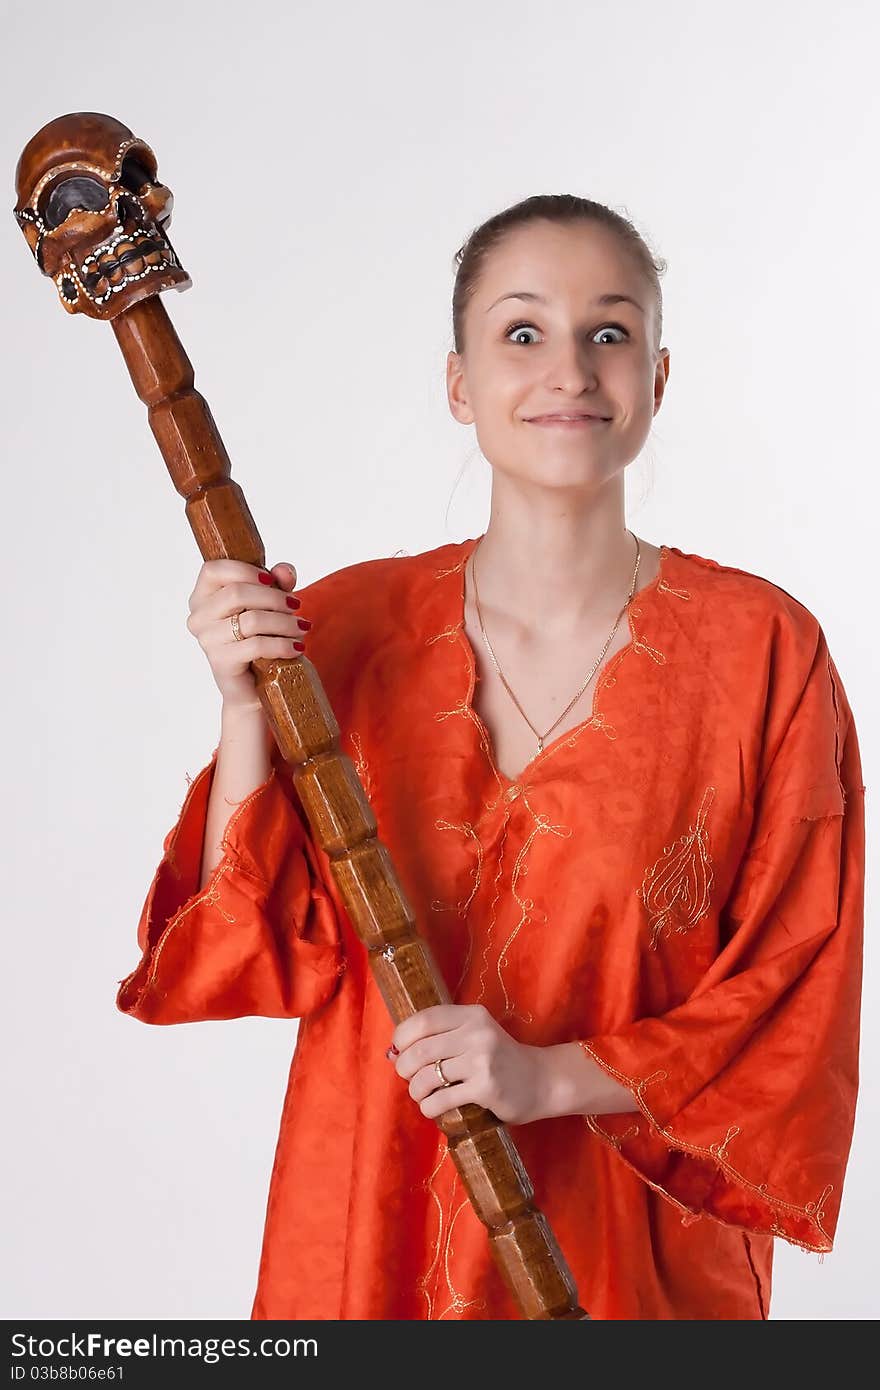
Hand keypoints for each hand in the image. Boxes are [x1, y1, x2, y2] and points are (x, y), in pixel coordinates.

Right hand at [185, 558, 309, 711]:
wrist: (254, 688)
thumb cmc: (259, 639)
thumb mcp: (271, 603)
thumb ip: (277, 582)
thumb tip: (285, 571)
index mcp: (202, 597)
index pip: (213, 570)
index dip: (244, 570)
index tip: (271, 579)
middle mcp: (198, 618)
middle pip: (237, 593)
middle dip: (274, 597)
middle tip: (294, 606)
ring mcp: (207, 641)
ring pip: (251, 619)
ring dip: (284, 622)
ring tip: (301, 627)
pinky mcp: (221, 662)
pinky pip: (257, 645)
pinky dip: (283, 644)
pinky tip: (297, 647)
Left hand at [390, 1003, 546, 1125]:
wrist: (541, 1080)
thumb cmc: (500, 1058)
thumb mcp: (475, 1036)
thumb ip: (442, 1037)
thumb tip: (392, 1052)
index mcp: (472, 1016)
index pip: (424, 1019)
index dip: (402, 1036)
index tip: (398, 1050)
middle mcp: (477, 1033)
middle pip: (420, 1050)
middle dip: (404, 1067)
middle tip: (407, 1077)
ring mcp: (482, 1060)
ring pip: (426, 1077)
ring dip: (416, 1090)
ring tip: (422, 1094)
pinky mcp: (486, 1088)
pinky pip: (441, 1100)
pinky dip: (429, 1107)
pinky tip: (433, 1108)